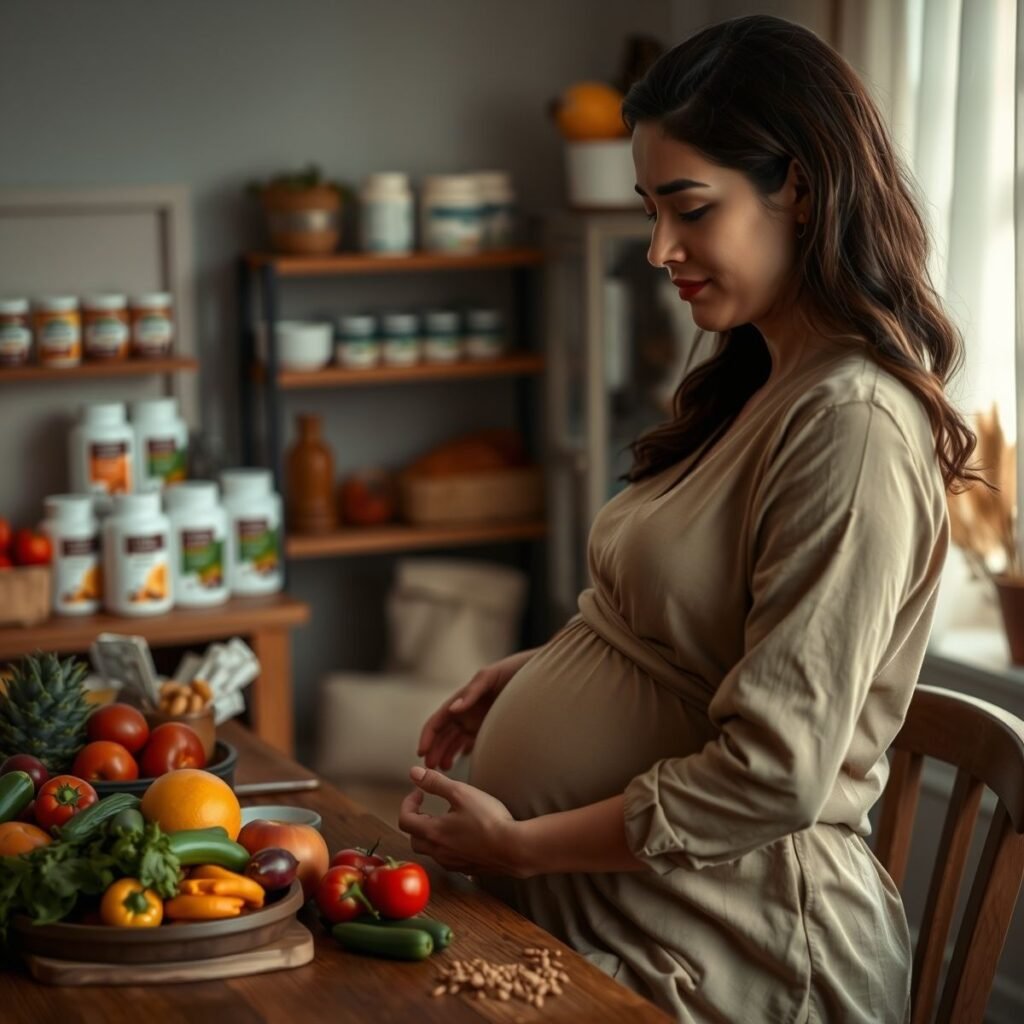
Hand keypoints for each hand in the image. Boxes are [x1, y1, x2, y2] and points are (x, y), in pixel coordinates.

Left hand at [399, 766, 525, 876]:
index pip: (405, 820)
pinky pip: (447, 858)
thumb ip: (435, 782)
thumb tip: (414, 773)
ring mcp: (452, 862)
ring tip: (446, 819)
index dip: (408, 803)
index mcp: (433, 832)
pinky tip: (462, 835)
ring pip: (430, 850)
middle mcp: (438, 851)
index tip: (418, 793)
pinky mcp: (466, 868)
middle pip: (414, 838)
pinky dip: (446, 845)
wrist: (514, 848)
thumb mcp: (461, 792)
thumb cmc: (489, 821)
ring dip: (431, 834)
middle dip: (417, 820)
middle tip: (427, 807)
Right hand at [416, 648, 536, 769]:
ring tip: (444, 770)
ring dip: (446, 754)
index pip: (437, 721)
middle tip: (431, 769)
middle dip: (434, 750)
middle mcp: (466, 712)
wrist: (537, 677)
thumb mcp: (490, 677)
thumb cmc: (511, 672)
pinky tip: (460, 763)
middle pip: (443, 735)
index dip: (427, 736)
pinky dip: (463, 753)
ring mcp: (477, 721)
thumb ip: (472, 692)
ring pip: (455, 741)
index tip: (421, 753)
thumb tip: (453, 709)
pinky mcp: (490, 729)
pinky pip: (472, 743)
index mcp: (462, 700)